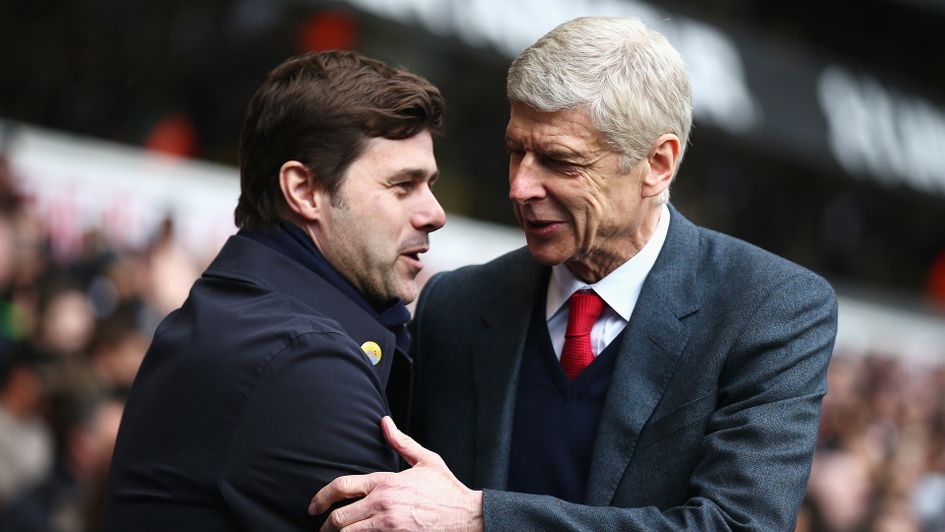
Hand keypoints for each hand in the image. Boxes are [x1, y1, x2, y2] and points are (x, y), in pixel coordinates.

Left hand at [309, 416, 482, 530]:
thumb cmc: (446, 489)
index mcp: (385, 482)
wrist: (466, 516)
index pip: (342, 487)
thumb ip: (401, 442)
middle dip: (325, 526)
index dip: (321, 498)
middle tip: (321, 529)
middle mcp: (382, 504)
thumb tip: (384, 422)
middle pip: (338, 518)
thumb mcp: (425, 460)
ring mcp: (387, 526)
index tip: (313, 507)